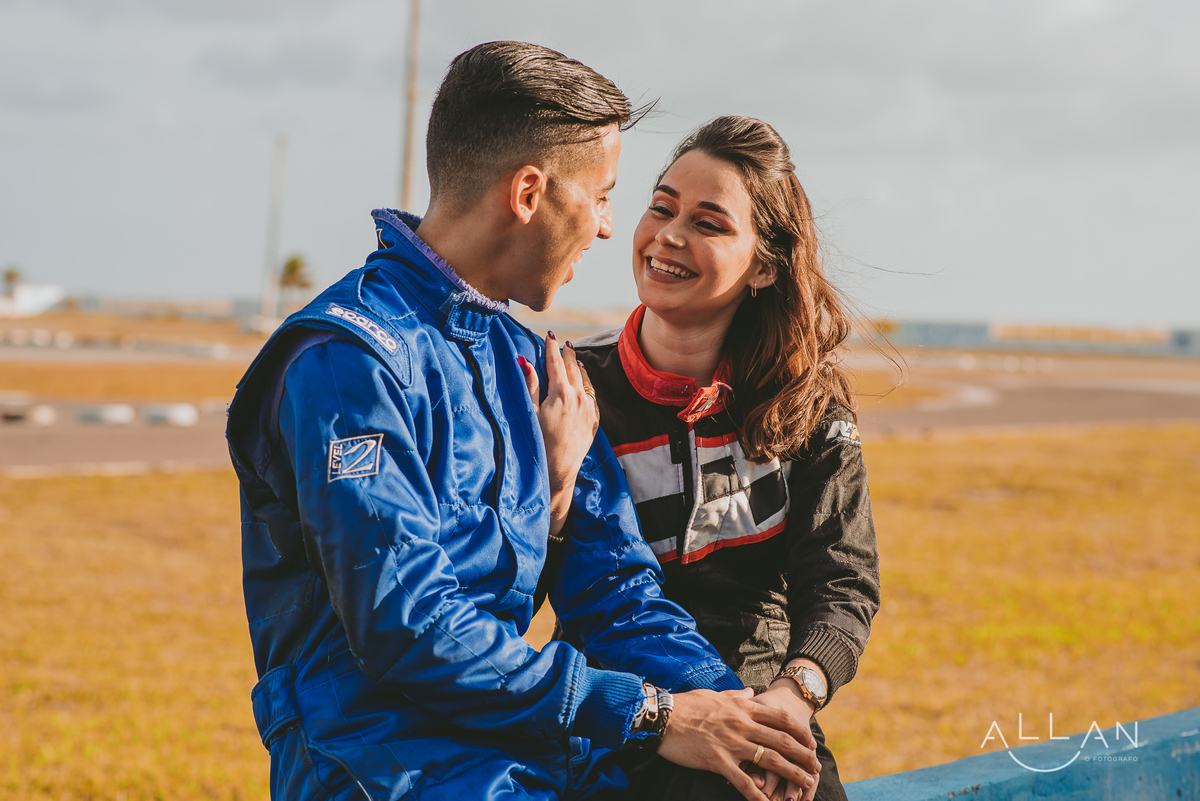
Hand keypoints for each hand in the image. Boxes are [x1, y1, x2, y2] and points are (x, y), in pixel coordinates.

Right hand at [519, 332, 598, 537]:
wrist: (559, 470)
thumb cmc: (538, 442)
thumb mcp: (529, 412)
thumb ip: (530, 386)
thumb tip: (525, 362)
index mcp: (560, 392)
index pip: (555, 362)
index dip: (551, 347)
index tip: (549, 335)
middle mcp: (578, 396)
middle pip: (572, 367)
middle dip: (566, 354)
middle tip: (562, 343)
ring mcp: (588, 408)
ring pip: (585, 379)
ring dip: (578, 367)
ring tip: (574, 358)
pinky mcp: (594, 419)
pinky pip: (592, 395)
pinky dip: (586, 384)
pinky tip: (584, 382)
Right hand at [657, 688, 818, 800]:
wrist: (663, 717)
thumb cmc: (687, 705)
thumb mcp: (715, 695)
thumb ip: (737, 696)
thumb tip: (751, 693)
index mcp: (742, 708)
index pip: (779, 719)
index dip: (799, 732)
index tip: (810, 743)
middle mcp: (742, 725)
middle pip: (782, 741)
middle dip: (803, 756)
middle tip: (816, 768)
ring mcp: (731, 743)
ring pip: (770, 760)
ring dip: (791, 774)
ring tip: (806, 785)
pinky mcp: (718, 761)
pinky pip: (743, 781)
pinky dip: (758, 795)